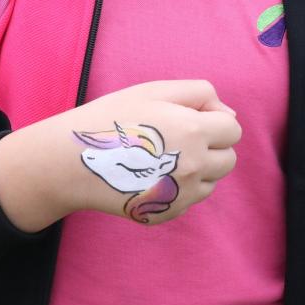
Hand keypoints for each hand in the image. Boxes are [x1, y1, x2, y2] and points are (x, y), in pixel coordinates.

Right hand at [0, 80, 240, 232]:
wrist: (71, 161)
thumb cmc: (112, 118)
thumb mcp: (154, 90)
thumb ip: (199, 93)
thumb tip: (228, 115)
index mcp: (194, 132)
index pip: (233, 130)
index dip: (214, 120)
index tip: (189, 117)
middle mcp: (194, 167)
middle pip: (228, 159)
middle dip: (212, 146)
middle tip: (177, 137)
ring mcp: (181, 196)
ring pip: (212, 181)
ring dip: (199, 168)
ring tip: (162, 156)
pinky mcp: (166, 214)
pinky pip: (189, 199)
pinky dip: (179, 187)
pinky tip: (150, 174)